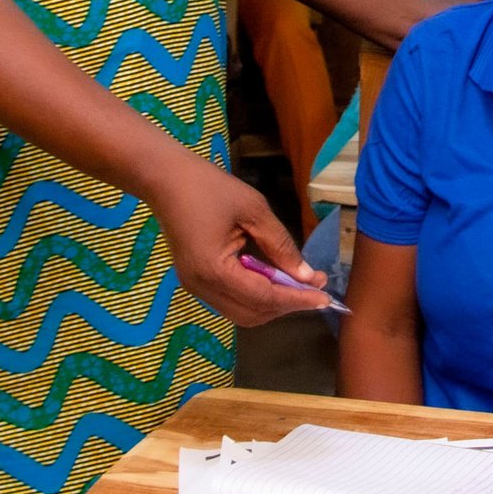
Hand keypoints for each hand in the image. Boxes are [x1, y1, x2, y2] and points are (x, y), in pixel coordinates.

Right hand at [146, 148, 331, 326]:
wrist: (166, 178)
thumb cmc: (210, 187)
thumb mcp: (253, 209)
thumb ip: (281, 245)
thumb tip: (306, 275)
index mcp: (214, 270)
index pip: (264, 298)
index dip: (297, 300)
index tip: (326, 297)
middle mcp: (202, 287)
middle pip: (252, 314)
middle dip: (287, 304)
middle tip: (316, 287)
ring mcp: (195, 287)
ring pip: (241, 312)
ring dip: (272, 302)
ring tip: (298, 282)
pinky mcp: (195, 280)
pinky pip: (230, 300)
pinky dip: (255, 295)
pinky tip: (272, 277)